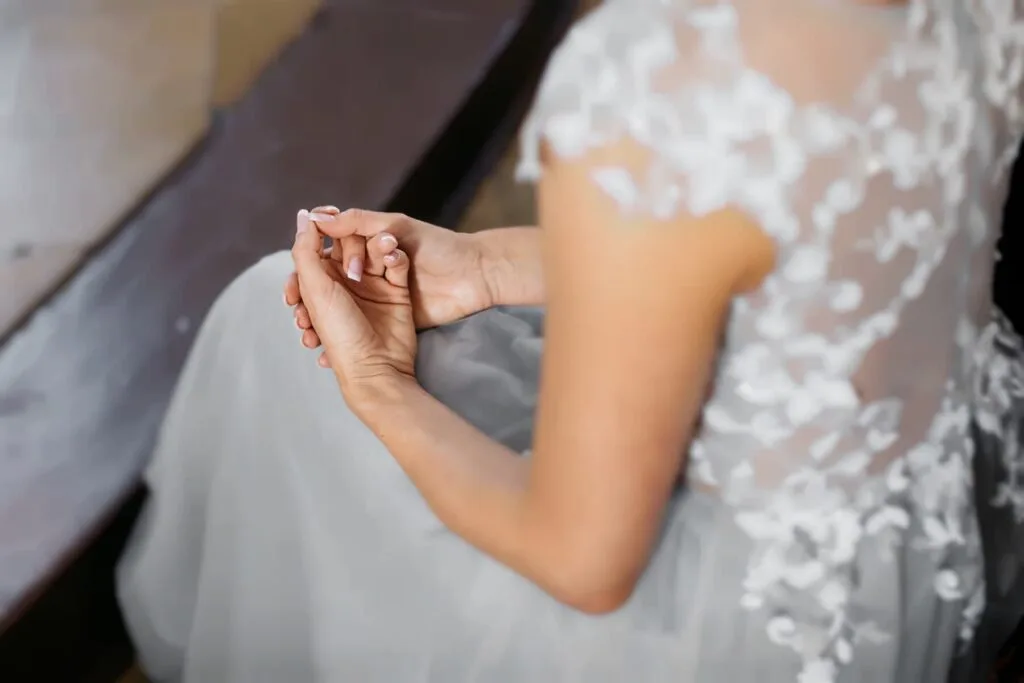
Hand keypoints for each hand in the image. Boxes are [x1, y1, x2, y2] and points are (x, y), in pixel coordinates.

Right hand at [284, 207, 491, 330]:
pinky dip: (345, 338)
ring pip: (339, 305)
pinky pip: (362, 324)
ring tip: (310, 336)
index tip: (296, 285)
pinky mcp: (392, 311)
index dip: (309, 268)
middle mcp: (368, 267)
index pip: (325, 251)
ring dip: (319, 323)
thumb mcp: (396, 228)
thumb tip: (315, 217)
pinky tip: (330, 352)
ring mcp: (379, 291)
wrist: (475, 279)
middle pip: (327, 281)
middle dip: (308, 299)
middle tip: (302, 315)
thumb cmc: (440, 247)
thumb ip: (357, 223)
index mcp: (366, 243)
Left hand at [291, 210, 416, 398]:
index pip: (319, 244)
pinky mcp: (397, 291)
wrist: (377, 366)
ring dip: (379, 248)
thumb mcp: (315, 288)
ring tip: (382, 258)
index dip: (324, 231)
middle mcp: (344, 283)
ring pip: (374, 250)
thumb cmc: (341, 332)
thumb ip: (306, 250)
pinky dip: (396, 258)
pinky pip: (397, 263)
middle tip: (356, 267)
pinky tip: (394, 264)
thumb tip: (304, 215)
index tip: (331, 219)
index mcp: (319, 282)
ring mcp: (372, 286)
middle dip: (353, 247)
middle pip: (349, 244)